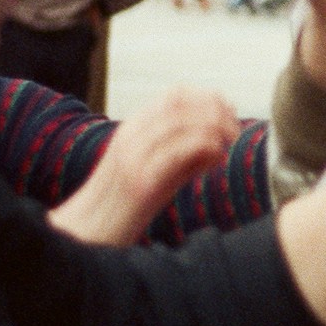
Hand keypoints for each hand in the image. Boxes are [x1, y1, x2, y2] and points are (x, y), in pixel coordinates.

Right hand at [49, 88, 240, 245]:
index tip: (230, 113)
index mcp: (133, 128)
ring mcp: (133, 156)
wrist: (90, 231)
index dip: (208, 98)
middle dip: (215, 110)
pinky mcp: (140, 181)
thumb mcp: (159, 173)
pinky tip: (217, 156)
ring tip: (229, 142)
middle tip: (235, 130)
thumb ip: (187, 159)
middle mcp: (131, 136)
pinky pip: (176, 152)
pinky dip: (203, 147)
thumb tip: (220, 147)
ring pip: (180, 122)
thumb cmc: (127, 205)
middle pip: (181, 103)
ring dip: (214, 127)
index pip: (175, 94)